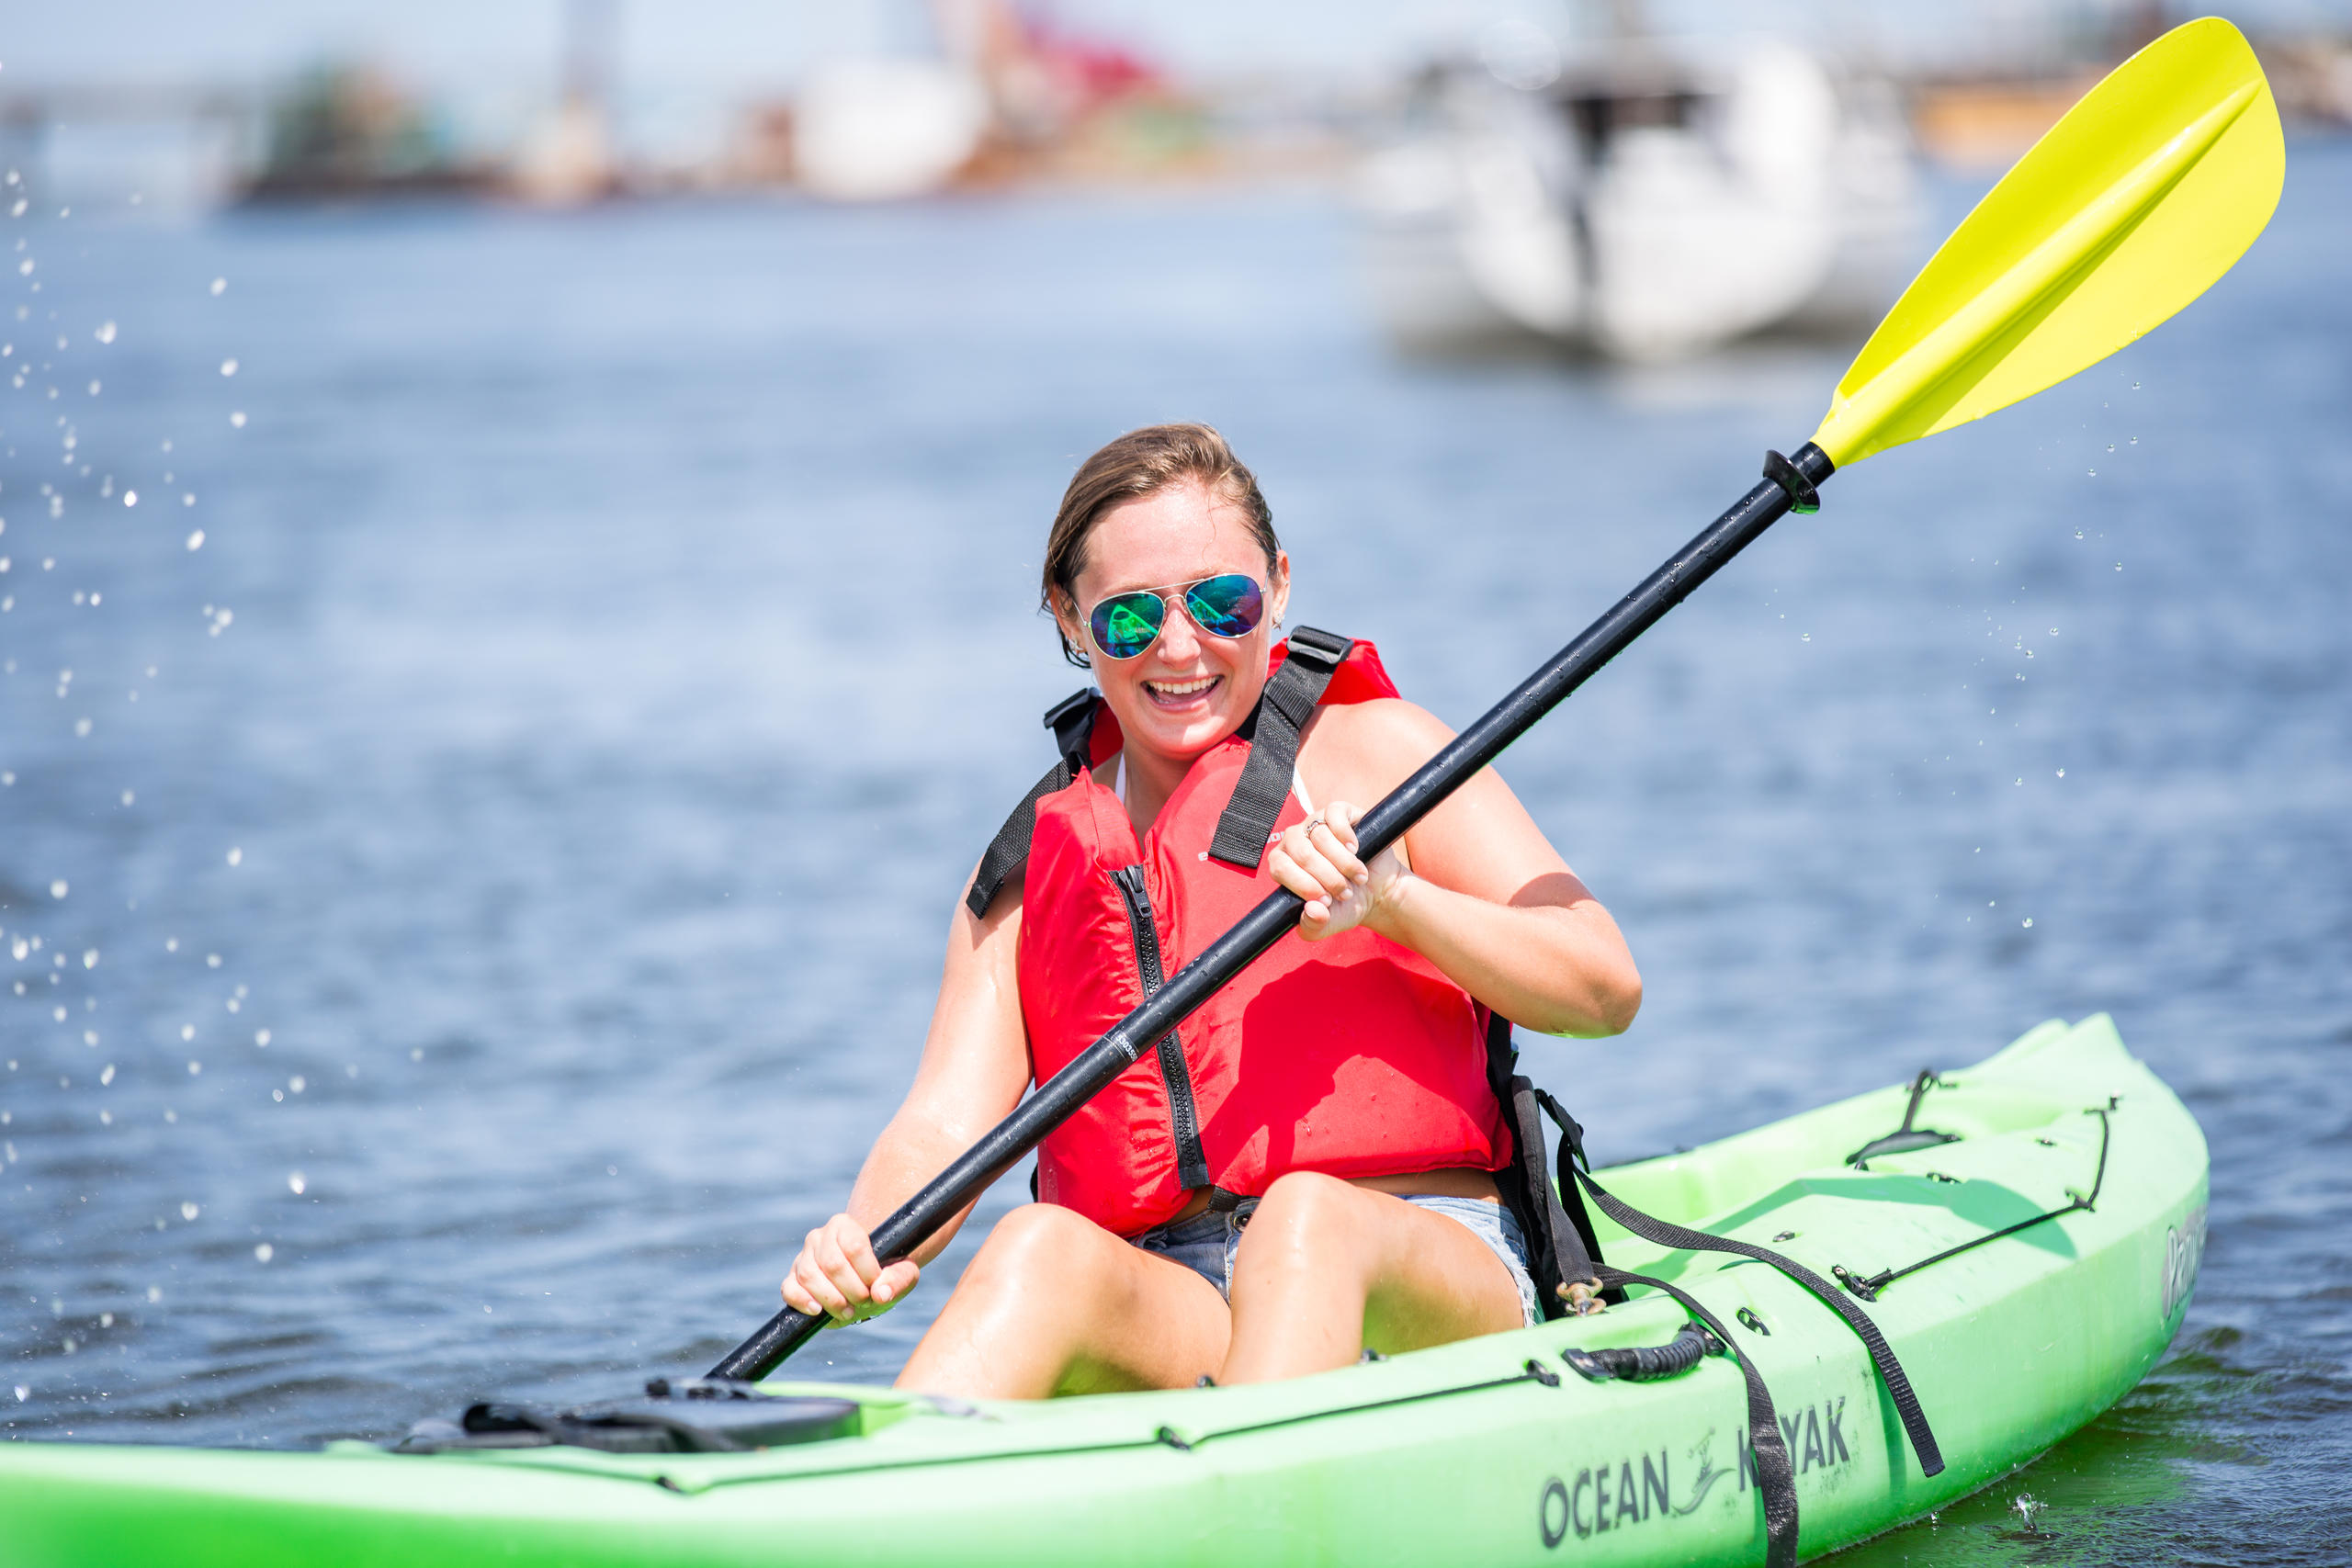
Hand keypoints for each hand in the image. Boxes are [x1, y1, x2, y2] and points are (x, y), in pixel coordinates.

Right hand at [782, 1213, 920, 1326]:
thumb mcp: (901, 1273)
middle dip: (852, 1290)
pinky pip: (789, 1289)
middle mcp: (820, 1237)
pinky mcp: (792, 1279)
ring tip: (848, 1311)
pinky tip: (818, 1311)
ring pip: (810, 1276)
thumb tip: (881, 1294)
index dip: (867, 1272)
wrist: (863, 1281)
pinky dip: (802, 1301)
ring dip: (832, 1300)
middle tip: (864, 1301)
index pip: (854, 1246)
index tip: (876, 1286)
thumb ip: (898, 1279)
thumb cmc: (883, 1273)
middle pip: (833, 1264)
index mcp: (845, 1225)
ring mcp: (803, 1257)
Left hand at [1267, 801, 1405, 941]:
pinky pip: (1334, 815)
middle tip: (1345, 892)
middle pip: (1302, 853)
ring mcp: (1315, 823)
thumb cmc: (1345, 905)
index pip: (1279, 867)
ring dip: (1343, 863)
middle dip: (1328, 877)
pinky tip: (1356, 849)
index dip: (1303, 884)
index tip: (1325, 899)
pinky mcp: (1337, 812)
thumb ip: (1313, 925)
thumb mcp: (1328, 924)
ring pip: (1321, 837)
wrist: (1377, 891)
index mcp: (1283, 865)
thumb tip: (1313, 910)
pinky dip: (1346, 835)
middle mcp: (1295, 841)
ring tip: (1357, 877)